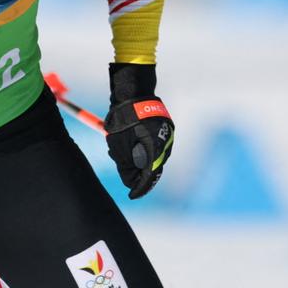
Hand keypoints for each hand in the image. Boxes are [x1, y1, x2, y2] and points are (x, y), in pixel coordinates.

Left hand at [105, 63, 173, 199]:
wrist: (133, 92)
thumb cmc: (123, 120)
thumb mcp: (119, 147)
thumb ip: (126, 167)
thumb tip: (131, 181)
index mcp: (155, 149)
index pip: (149, 176)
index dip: (140, 188)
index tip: (132, 195)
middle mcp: (165, 144)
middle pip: (155, 168)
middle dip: (141, 176)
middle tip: (128, 180)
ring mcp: (167, 135)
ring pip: (156, 157)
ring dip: (143, 162)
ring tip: (125, 158)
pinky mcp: (166, 128)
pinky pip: (157, 146)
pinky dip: (147, 151)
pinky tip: (134, 146)